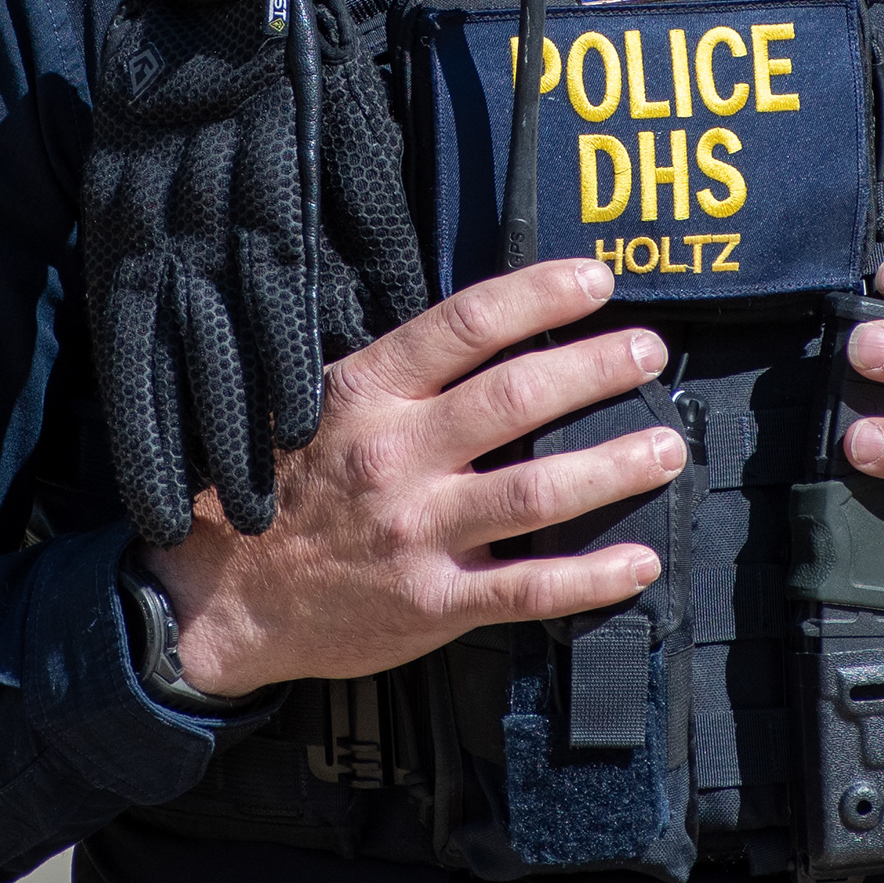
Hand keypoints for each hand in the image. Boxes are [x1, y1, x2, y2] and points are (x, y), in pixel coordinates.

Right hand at [138, 258, 681, 698]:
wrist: (217, 597)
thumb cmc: (272, 490)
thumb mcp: (313, 405)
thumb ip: (391, 376)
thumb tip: (482, 334)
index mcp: (366, 394)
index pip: (466, 326)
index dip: (540, 295)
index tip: (596, 280)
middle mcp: (396, 457)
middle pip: (518, 398)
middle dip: (597, 368)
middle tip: (648, 352)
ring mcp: (417, 532)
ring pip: (539, 491)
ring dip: (615, 465)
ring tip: (666, 446)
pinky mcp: (432, 602)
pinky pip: (528, 588)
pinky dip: (592, 577)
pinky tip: (638, 561)